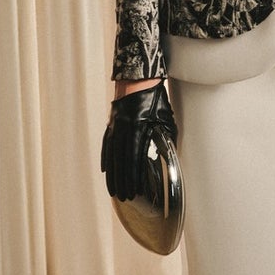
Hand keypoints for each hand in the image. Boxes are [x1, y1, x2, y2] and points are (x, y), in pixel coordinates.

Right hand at [101, 79, 178, 202]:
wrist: (138, 77)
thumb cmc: (157, 98)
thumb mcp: (166, 117)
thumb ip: (165, 136)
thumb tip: (169, 156)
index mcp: (139, 125)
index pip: (135, 155)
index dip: (134, 175)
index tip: (136, 190)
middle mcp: (124, 127)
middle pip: (121, 159)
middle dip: (123, 181)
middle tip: (124, 197)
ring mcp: (115, 125)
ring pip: (112, 154)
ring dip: (113, 174)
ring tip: (114, 190)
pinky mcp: (111, 122)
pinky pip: (107, 144)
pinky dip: (106, 158)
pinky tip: (105, 170)